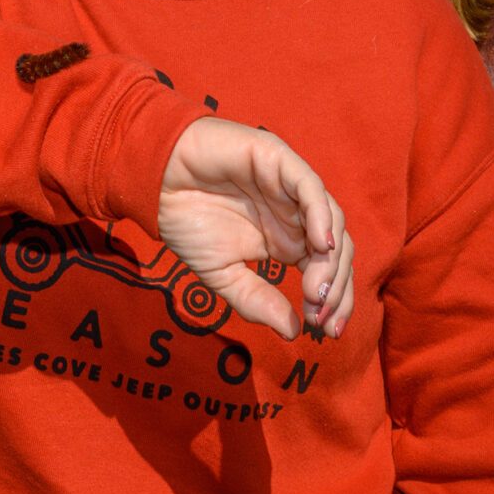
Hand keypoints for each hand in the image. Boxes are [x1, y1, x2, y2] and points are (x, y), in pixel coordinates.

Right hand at [158, 117, 353, 341]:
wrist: (155, 183)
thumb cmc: (187, 222)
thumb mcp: (222, 274)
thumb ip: (256, 300)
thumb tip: (293, 332)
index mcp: (287, 241)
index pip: (327, 270)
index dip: (334, 300)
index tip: (325, 331)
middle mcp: (296, 215)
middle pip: (338, 251)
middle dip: (337, 287)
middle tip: (322, 316)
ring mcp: (291, 188)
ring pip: (332, 221)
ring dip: (331, 260)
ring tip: (315, 290)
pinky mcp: (279, 161)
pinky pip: (311, 188)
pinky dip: (321, 215)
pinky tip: (319, 244)